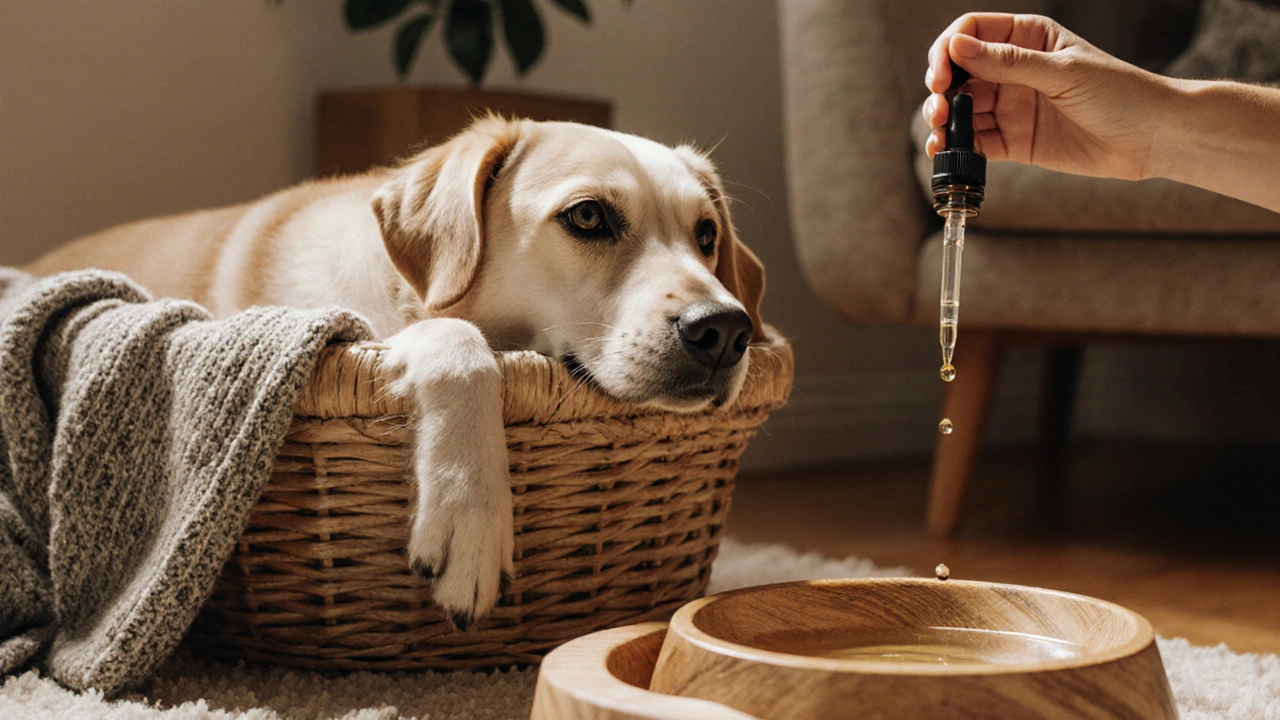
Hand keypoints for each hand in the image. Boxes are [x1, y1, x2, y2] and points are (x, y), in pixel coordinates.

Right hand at [923, 13, 1172, 180]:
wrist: (1153, 138)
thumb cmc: (1121, 93)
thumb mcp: (1063, 72)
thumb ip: (1009, 63)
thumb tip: (957, 48)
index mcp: (1028, 38)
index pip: (971, 33)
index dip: (948, 51)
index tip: (940, 75)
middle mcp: (1014, 70)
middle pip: (959, 73)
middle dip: (940, 90)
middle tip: (939, 112)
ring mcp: (1012, 106)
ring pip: (962, 109)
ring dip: (944, 122)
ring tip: (939, 137)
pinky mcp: (1014, 141)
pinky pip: (976, 142)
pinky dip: (957, 148)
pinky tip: (947, 153)